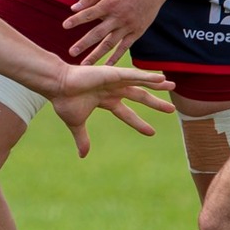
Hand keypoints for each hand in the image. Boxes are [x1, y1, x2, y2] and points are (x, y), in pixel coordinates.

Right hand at [48, 63, 174, 157]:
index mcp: (105, 101)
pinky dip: (148, 76)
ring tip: (172, 86)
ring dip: (157, 85)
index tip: (151, 132)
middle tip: (171, 110)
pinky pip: (135, 75)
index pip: (126, 113)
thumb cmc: (64, 102)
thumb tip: (83, 155)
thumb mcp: (76, 124)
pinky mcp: (113, 74)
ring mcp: (114, 81)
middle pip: (139, 97)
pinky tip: (161, 78)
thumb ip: (82, 138)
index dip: (139, 123)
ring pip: (140, 84)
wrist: (57, 86)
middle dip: (154, 103)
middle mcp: (112, 90)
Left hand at [63, 0, 176, 64]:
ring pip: (109, 44)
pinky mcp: (137, 32)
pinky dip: (115, 57)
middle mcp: (118, 17)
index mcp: (109, 4)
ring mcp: (128, 26)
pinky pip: (124, 47)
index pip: (89, 14)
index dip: (76, 20)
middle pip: (97, 33)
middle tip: (71, 52)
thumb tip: (73, 8)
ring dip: (96, 55)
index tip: (65, 25)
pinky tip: (106, 66)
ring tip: (84, 64)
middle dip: (83, 44)